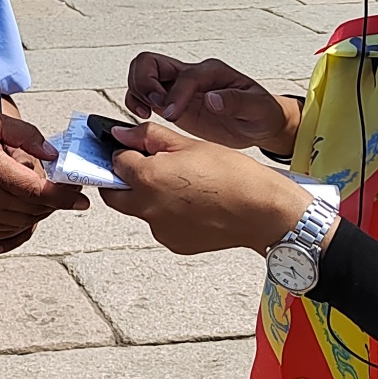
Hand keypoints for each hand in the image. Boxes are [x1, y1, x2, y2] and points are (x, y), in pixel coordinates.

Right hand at [0, 140, 88, 254]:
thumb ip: (25, 135)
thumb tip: (52, 154)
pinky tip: (24, 202)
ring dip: (40, 210)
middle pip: (35, 209)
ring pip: (24, 221)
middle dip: (56, 202)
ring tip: (45, 193)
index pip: (37, 191)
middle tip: (68, 190)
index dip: (64, 197)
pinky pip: (8, 227)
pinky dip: (23, 218)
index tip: (82, 199)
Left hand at [99, 120, 311, 255]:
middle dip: (123, 182)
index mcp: (147, 178)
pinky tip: (194, 205)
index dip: (126, 153)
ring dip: (149, 198)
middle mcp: (147, 208)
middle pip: (115, 195)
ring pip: (141, 211)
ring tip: (184, 186)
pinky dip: (169, 214)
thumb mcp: (189, 144)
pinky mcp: (175, 244)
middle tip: (146, 169)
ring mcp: (161, 230)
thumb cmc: (232, 174)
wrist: (262, 211)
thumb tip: (121, 135)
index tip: (137, 150)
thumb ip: (148, 137)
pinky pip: (162, 226)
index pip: (116, 162)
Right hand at [126, 52, 297, 153]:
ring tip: (145, 111)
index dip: (175, 95)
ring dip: (137, 90)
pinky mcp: (171, 101)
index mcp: (212, 72)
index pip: (185, 76)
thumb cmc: (261, 113)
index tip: (173, 115)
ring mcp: (178, 87)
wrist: (260, 124)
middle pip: (150, 61)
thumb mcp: (259, 108)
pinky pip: (143, 93)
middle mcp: (191, 75)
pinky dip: (136, 101)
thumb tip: (212, 98)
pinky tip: (144, 115)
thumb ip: (237, 101)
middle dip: (144, 82)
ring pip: (142, 73)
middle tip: (153, 105)